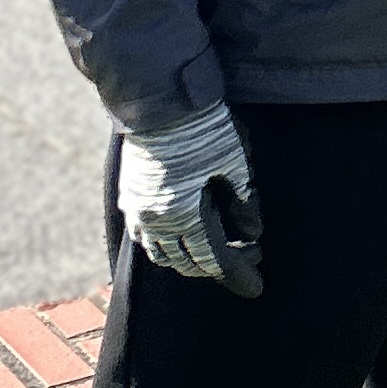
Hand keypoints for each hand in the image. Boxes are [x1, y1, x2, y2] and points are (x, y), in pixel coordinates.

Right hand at [116, 102, 264, 293]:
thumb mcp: (234, 163)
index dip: (237, 274)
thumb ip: (243, 202)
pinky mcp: (130, 194)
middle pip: (187, 261)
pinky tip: (183, 234)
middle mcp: (156, 220)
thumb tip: (252, 232)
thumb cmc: (203, 128)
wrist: (159, 99)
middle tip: (249, 255)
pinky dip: (165, 243)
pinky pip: (145, 235)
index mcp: (184, 215)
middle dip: (219, 266)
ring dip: (189, 258)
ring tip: (216, 249)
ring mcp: (139, 208)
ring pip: (162, 252)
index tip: (256, 288)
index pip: (213, 260)